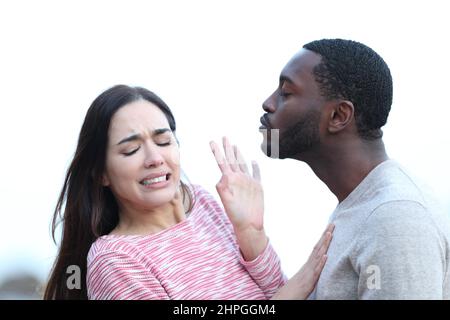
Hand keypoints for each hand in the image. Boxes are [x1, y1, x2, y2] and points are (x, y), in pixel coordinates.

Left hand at [210, 137, 266, 260]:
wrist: (249, 224)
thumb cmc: (236, 215)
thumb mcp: (227, 201)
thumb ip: (223, 188)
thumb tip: (223, 176)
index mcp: (229, 180)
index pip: (222, 162)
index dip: (217, 152)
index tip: (212, 142)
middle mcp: (238, 178)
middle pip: (232, 159)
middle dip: (227, 148)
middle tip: (224, 137)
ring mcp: (247, 182)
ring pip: (242, 164)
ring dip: (238, 154)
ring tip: (235, 145)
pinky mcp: (257, 186)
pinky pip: (256, 173)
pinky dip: (255, 167)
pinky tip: (254, 161)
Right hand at [272, 224, 334, 299]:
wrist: (284, 299)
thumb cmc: (295, 290)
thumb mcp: (305, 277)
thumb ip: (311, 269)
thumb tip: (319, 261)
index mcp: (309, 264)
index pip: (318, 248)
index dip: (324, 238)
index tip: (330, 227)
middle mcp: (308, 266)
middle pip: (318, 248)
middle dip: (326, 235)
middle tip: (333, 223)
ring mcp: (309, 273)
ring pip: (317, 256)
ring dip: (324, 245)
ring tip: (330, 234)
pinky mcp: (309, 282)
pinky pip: (316, 272)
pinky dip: (321, 263)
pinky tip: (325, 256)